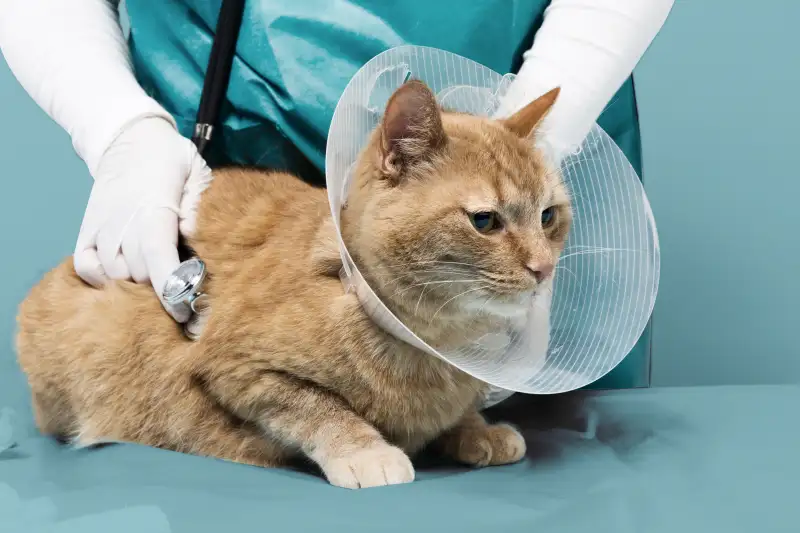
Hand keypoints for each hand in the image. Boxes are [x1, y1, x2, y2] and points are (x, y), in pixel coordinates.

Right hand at [73, 117, 212, 321]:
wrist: (130, 138)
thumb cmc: (171, 160)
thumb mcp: (196, 173)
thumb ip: (196, 204)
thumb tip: (192, 233)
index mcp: (155, 210)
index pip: (158, 259)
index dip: (171, 290)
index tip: (186, 310)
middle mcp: (123, 222)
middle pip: (139, 276)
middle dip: (162, 288)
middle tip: (181, 289)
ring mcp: (101, 226)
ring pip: (115, 275)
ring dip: (135, 284)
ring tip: (156, 280)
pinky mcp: (86, 229)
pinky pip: (86, 267)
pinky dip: (101, 278)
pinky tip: (122, 276)